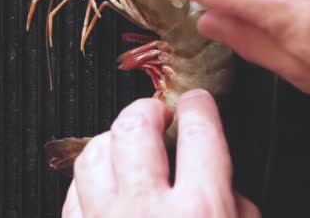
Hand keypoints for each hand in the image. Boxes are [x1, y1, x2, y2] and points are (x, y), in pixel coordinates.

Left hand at [63, 90, 259, 217]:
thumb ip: (237, 209)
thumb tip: (228, 186)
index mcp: (200, 212)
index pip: (199, 132)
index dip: (199, 107)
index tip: (196, 103)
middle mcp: (147, 211)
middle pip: (136, 127)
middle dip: (147, 110)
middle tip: (157, 114)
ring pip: (93, 154)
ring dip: (111, 143)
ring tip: (125, 147)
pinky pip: (73, 195)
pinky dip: (89, 184)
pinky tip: (104, 188)